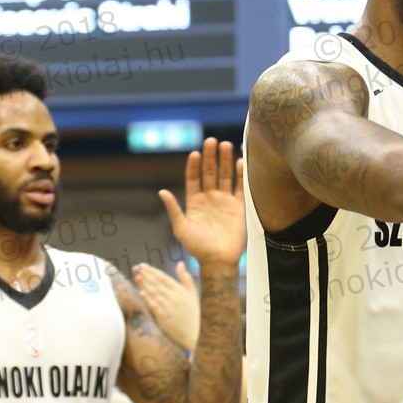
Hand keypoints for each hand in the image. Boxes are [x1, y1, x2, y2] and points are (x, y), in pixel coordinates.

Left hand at [133, 261, 200, 350]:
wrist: (193, 333)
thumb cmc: (193, 312)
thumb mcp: (193, 293)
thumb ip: (186, 278)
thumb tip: (180, 263)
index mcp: (180, 291)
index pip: (164, 278)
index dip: (153, 271)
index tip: (144, 265)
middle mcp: (174, 297)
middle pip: (157, 284)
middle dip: (147, 275)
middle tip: (137, 268)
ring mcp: (168, 308)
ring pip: (154, 294)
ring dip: (145, 285)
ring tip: (137, 276)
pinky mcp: (164, 318)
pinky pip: (155, 307)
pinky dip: (148, 299)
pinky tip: (142, 293)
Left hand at [159, 138, 245, 268]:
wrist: (218, 261)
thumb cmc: (197, 247)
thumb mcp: (181, 228)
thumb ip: (174, 209)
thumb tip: (162, 192)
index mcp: (194, 202)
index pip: (194, 178)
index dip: (194, 166)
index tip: (195, 153)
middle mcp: (209, 198)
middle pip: (210, 172)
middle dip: (211, 157)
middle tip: (211, 141)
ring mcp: (225, 201)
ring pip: (225, 176)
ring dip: (225, 161)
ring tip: (226, 144)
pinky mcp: (239, 207)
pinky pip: (240, 187)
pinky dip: (241, 175)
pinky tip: (240, 162)